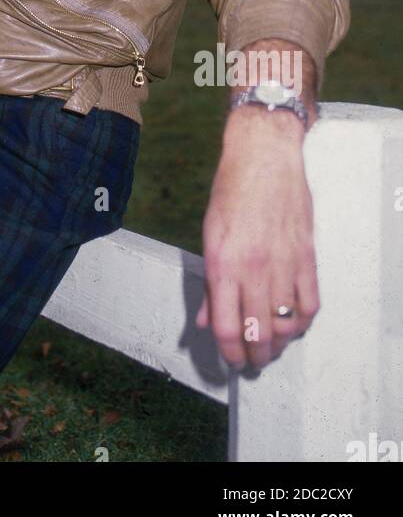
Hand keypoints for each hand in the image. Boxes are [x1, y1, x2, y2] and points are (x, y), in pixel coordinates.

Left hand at [195, 108, 319, 369]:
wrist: (264, 157)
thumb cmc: (232, 191)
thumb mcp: (209, 234)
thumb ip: (210, 283)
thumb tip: (205, 320)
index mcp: (223, 263)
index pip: (226, 327)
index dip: (229, 352)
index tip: (232, 359)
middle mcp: (254, 269)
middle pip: (258, 334)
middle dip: (256, 356)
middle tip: (253, 360)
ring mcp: (283, 264)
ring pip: (287, 326)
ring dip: (280, 344)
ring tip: (273, 345)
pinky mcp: (306, 257)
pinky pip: (310, 304)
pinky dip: (303, 322)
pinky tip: (294, 323)